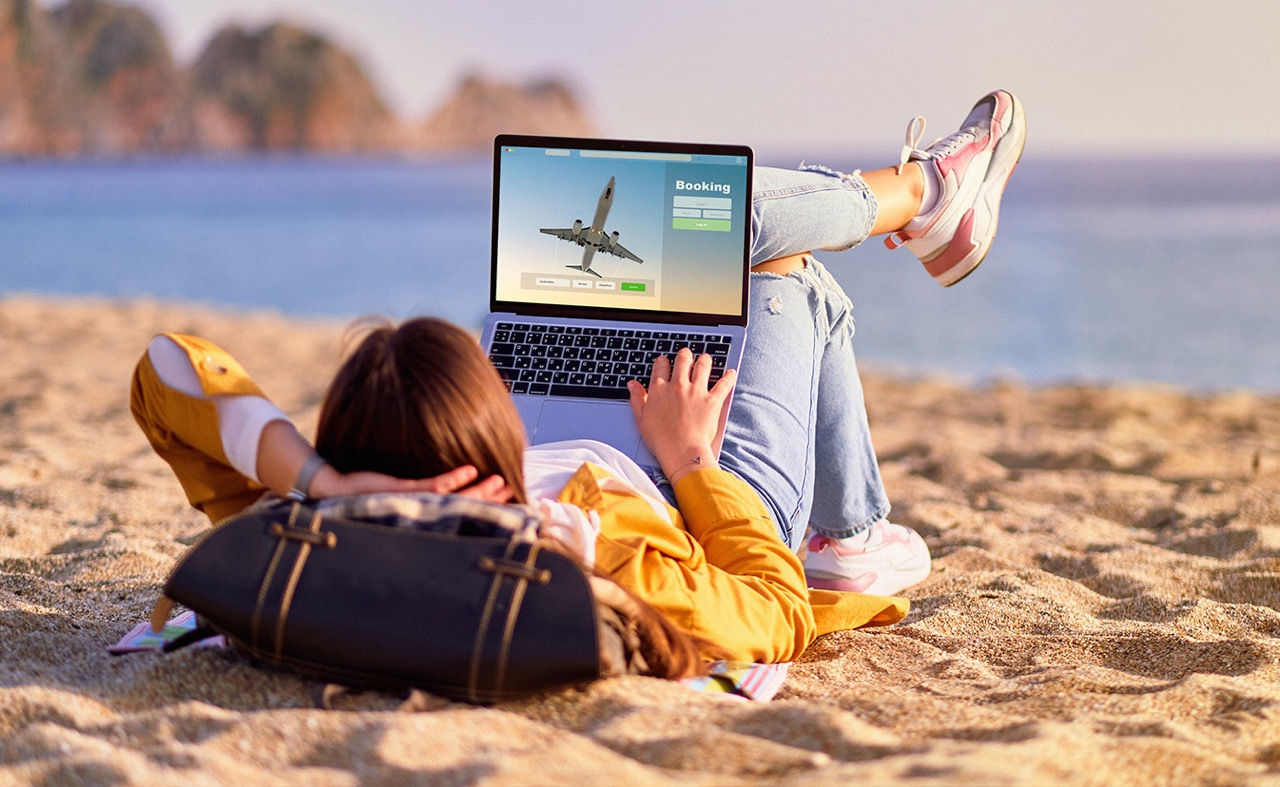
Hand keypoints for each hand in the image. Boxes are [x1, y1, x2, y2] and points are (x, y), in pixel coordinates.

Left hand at [309, 464, 512, 502]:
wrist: (336, 492)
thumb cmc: (364, 493)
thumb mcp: (395, 490)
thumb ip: (416, 488)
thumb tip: (436, 479)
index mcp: (423, 511)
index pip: (461, 508)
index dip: (485, 504)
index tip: (507, 498)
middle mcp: (422, 510)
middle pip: (465, 505)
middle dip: (491, 499)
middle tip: (513, 491)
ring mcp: (415, 501)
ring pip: (456, 498)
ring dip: (480, 490)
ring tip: (501, 482)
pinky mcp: (403, 491)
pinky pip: (433, 485)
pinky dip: (453, 479)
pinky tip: (470, 471)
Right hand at [627, 348, 735, 480]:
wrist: (681, 452)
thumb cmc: (661, 440)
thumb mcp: (641, 419)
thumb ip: (637, 398)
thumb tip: (632, 384)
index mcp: (659, 389)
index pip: (661, 364)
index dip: (663, 362)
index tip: (665, 363)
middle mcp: (677, 386)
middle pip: (683, 358)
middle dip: (685, 355)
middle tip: (687, 357)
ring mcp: (696, 391)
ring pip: (703, 364)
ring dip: (705, 360)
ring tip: (705, 360)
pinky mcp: (712, 400)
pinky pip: (724, 383)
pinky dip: (729, 376)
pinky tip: (730, 373)